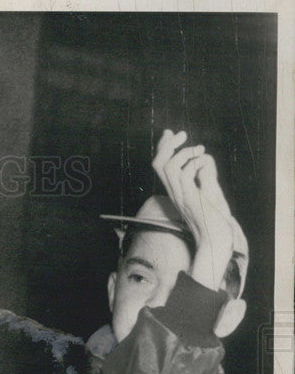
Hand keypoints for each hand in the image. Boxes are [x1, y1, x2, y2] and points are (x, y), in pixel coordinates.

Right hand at [152, 129, 235, 291]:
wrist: (215, 239)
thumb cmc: (214, 219)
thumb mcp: (209, 190)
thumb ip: (204, 174)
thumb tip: (204, 157)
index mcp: (176, 191)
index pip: (161, 166)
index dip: (163, 147)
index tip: (171, 133)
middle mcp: (174, 193)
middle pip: (158, 163)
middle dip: (168, 144)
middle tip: (182, 134)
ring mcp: (180, 196)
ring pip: (168, 165)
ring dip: (184, 151)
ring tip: (199, 151)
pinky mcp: (190, 199)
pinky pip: (184, 173)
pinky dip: (194, 162)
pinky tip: (204, 164)